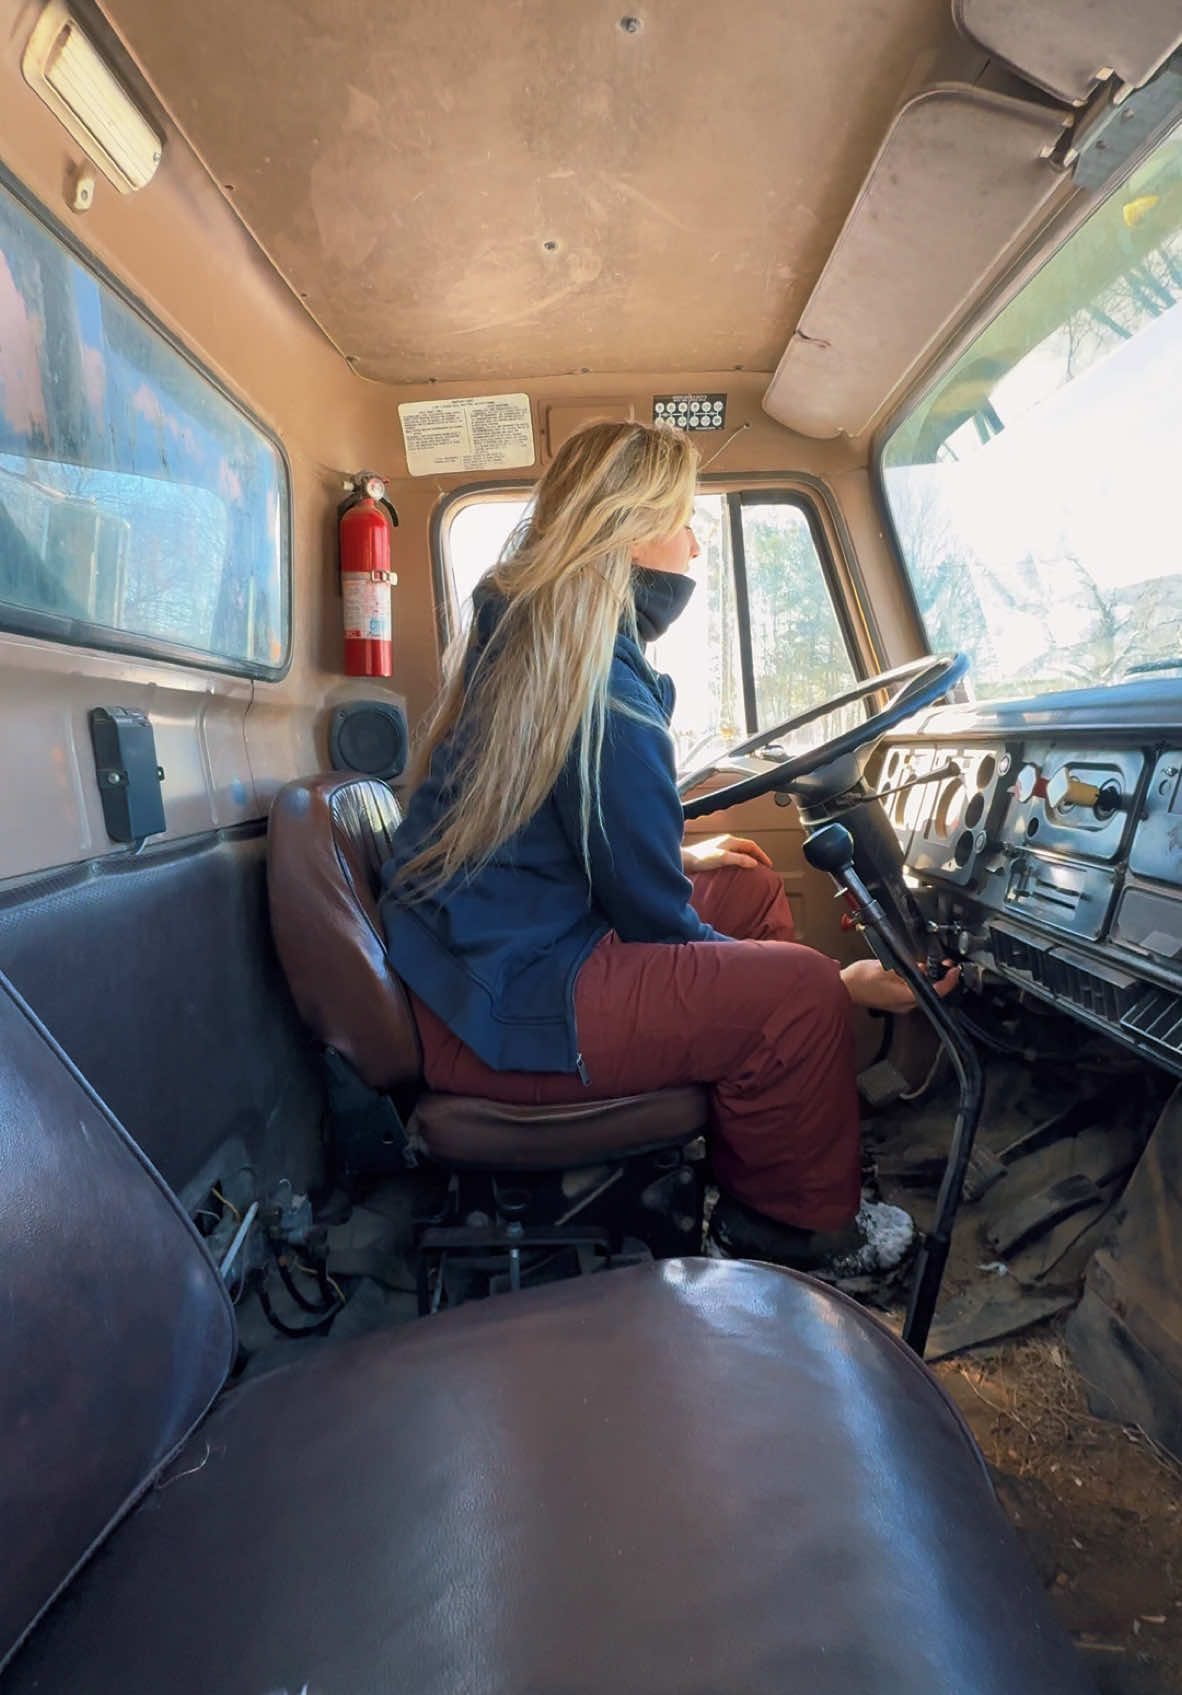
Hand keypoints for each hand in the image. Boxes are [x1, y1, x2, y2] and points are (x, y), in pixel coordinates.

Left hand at [681, 834, 772, 871]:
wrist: (683, 861)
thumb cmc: (700, 858)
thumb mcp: (722, 858)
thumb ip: (739, 860)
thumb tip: (754, 863)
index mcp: (730, 841)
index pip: (752, 845)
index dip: (762, 855)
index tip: (768, 865)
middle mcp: (726, 843)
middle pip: (746, 848)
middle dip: (756, 857)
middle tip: (763, 868)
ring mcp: (720, 849)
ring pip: (739, 853)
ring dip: (748, 860)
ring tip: (753, 871)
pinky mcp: (714, 856)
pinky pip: (732, 858)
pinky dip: (739, 863)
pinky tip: (736, 873)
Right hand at [840, 956, 959, 1013]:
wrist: (843, 989)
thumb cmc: (860, 979)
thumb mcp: (887, 966)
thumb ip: (909, 967)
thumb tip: (923, 967)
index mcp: (906, 996)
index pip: (937, 991)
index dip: (949, 981)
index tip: (955, 970)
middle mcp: (906, 1004)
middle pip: (930, 991)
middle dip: (937, 976)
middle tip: (941, 962)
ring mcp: (900, 1005)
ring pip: (920, 991)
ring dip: (924, 978)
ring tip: (921, 964)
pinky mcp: (894, 1002)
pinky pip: (911, 992)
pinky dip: (914, 982)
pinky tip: (908, 971)